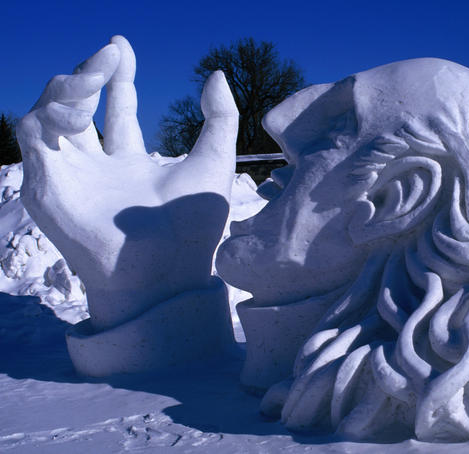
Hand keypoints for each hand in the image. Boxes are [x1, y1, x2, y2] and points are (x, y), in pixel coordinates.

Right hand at [16, 36, 237, 331]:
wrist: (167, 271)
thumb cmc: (193, 228)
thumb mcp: (213, 162)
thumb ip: (219, 118)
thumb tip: (215, 73)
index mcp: (131, 165)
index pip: (115, 112)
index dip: (117, 77)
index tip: (122, 47)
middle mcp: (97, 169)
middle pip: (80, 108)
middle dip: (90, 72)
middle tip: (112, 52)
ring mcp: (70, 177)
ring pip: (49, 115)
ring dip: (69, 86)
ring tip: (97, 76)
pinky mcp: (46, 187)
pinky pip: (32, 134)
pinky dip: (50, 112)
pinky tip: (81, 109)